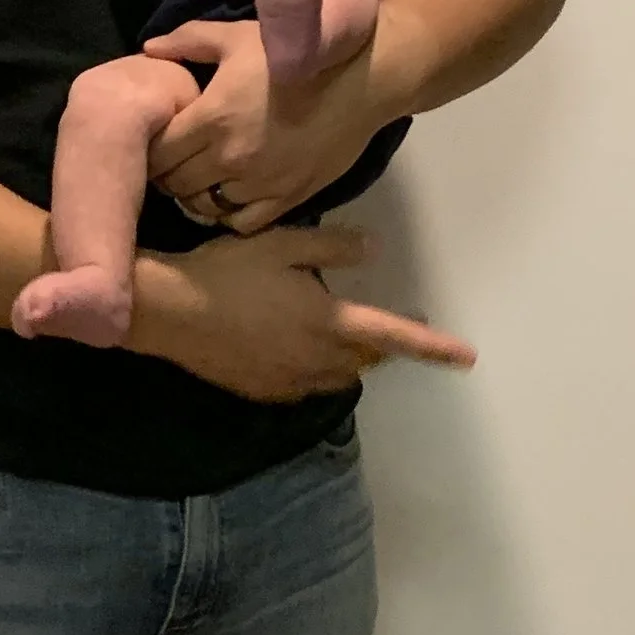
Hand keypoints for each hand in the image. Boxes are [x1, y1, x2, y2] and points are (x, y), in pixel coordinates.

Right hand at [131, 223, 472, 399]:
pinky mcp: (262, 391)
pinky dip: (312, 371)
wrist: (169, 313)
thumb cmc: (228, 271)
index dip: (432, 347)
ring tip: (333, 334)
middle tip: (379, 326)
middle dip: (379, 348)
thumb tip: (371, 250)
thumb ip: (332, 247)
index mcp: (328, 322)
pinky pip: (303, 386)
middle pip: (366, 362)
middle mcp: (316, 360)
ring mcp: (288, 381)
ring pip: (337, 378)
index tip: (465, 357)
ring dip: (347, 360)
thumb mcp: (282, 243)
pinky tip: (290, 348)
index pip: (394, 338)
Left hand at [142, 17, 401, 230]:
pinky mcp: (287, 198)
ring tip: (199, 179)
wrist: (360, 79)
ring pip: (205, 208)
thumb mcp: (236, 37)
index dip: (150, 148)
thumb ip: (187, 41)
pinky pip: (243, 223)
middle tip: (173, 162)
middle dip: (167, 174)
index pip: (159, 151)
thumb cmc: (293, 54)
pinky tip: (231, 195)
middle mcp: (230, 158)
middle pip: (176, 184)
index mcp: (212, 118)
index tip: (155, 140)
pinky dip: (230, 214)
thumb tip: (148, 50)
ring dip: (195, 196)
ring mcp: (259, 184)